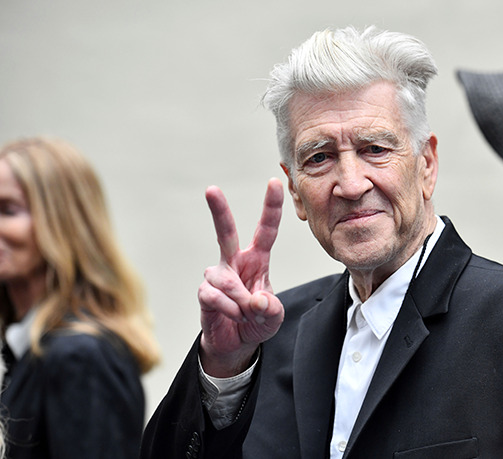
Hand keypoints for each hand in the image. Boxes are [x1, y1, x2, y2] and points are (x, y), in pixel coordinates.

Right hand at [198, 179, 284, 376]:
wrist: (235, 344)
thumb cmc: (257, 321)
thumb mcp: (274, 316)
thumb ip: (271, 308)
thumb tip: (256, 300)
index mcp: (257, 259)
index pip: (266, 230)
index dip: (271, 207)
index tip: (273, 182)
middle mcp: (234, 261)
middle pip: (225, 232)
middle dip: (218, 210)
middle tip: (211, 189)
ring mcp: (217, 276)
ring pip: (227, 282)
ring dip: (241, 303)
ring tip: (245, 315)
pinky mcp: (204, 292)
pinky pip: (215, 297)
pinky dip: (229, 310)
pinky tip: (232, 316)